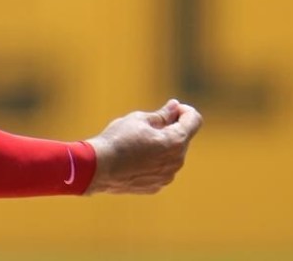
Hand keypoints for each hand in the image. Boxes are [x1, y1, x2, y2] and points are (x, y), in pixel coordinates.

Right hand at [85, 99, 202, 194]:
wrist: (98, 168)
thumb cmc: (118, 139)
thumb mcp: (139, 119)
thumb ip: (162, 115)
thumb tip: (175, 107)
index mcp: (176, 141)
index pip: (194, 120)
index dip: (185, 110)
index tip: (171, 109)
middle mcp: (177, 161)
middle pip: (182, 139)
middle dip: (171, 129)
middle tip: (147, 124)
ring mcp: (167, 176)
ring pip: (172, 155)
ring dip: (162, 146)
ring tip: (136, 142)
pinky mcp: (155, 186)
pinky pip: (160, 169)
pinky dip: (153, 161)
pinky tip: (133, 158)